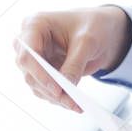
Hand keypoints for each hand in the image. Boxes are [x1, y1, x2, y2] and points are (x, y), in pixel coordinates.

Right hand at [13, 5, 131, 111]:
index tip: (57, 89)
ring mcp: (34, 59)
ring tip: (76, 105)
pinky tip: (73, 103)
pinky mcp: (42, 72)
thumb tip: (64, 89)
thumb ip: (75, 64)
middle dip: (50, 90)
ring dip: (54, 97)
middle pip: (30, 72)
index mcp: (35, 25)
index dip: (40, 73)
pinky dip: (58, 98)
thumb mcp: (87, 42)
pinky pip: (44, 89)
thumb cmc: (93, 26)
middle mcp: (29, 42)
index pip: (28, 54)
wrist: (103, 30)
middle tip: (71, 102)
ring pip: (36, 85)